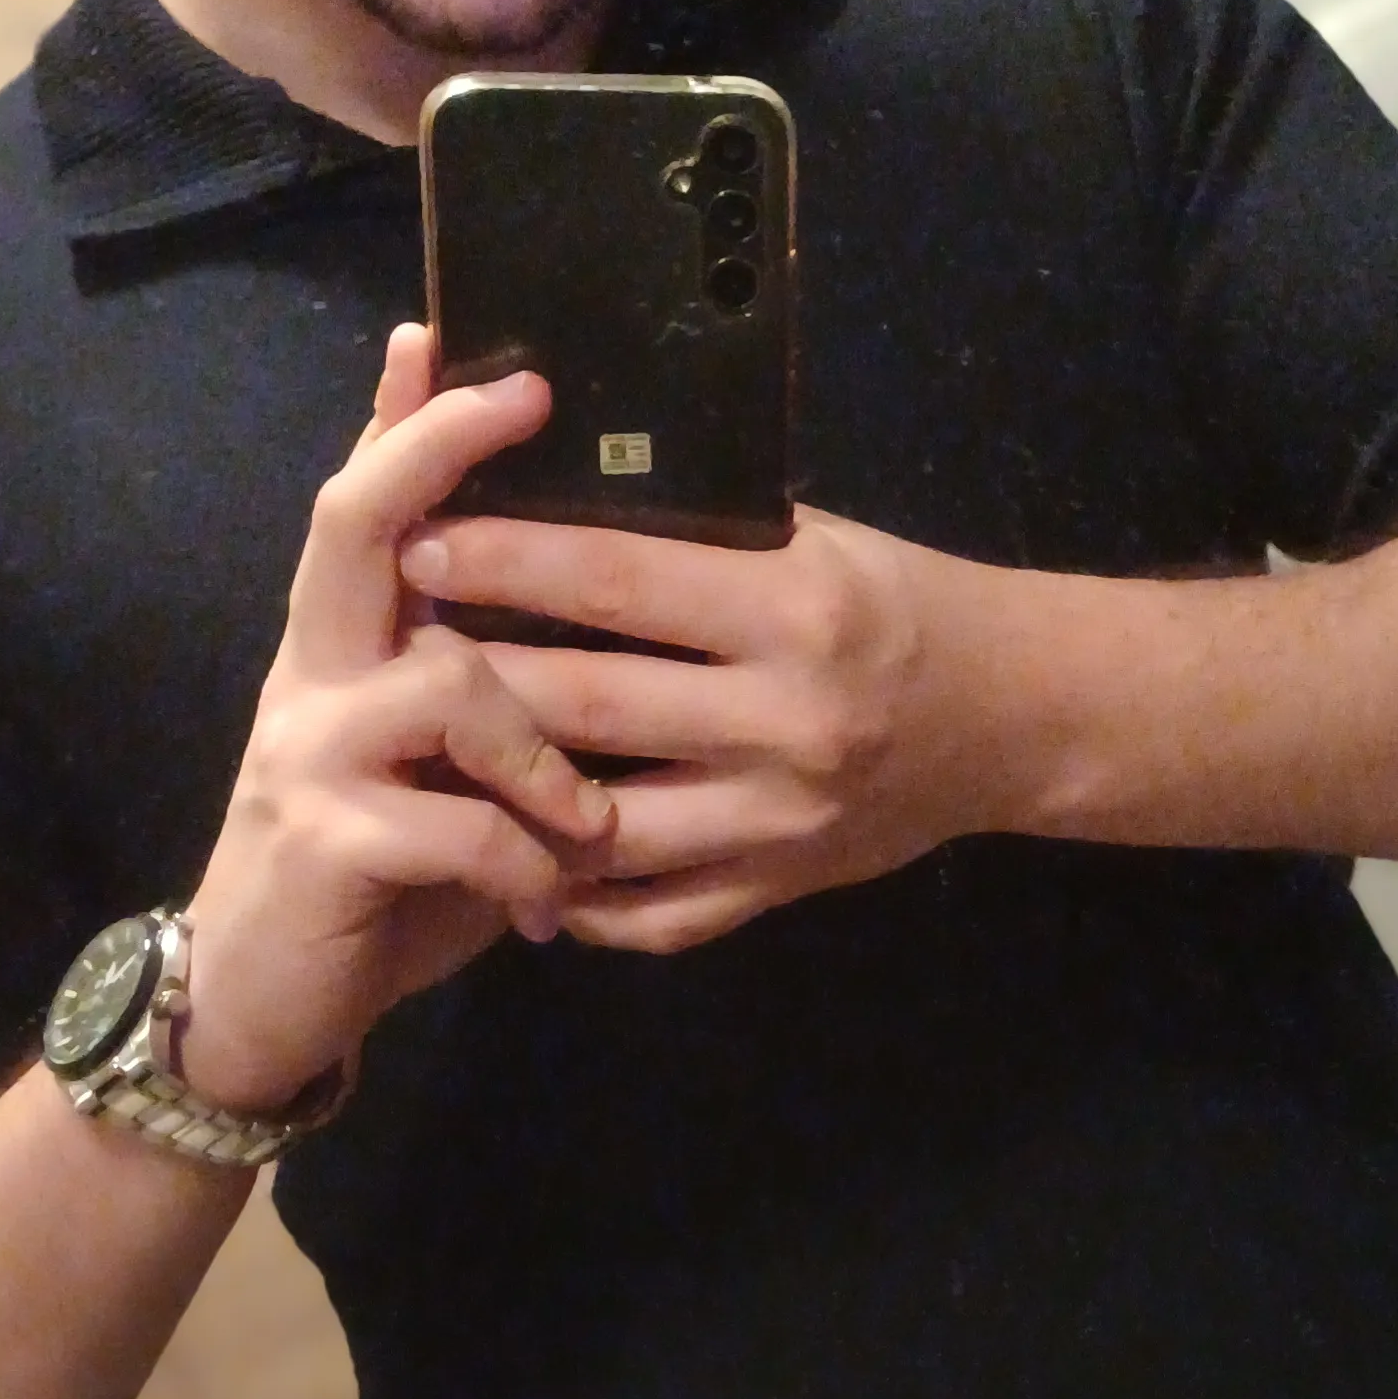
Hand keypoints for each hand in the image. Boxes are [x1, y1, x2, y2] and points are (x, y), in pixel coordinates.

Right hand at [181, 329, 620, 1107]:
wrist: (258, 1011)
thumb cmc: (379, 887)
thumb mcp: (442, 779)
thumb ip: (494, 702)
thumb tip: (604, 629)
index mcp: (345, 650)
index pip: (364, 505)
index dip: (399, 419)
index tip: (438, 331)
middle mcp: (313, 677)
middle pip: (357, 525)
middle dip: (438, 452)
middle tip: (524, 397)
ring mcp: (308, 753)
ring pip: (446, 681)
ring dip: (540, 750)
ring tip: (586, 825)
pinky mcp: (322, 840)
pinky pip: (452, 821)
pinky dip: (520, 862)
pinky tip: (541, 907)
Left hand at [393, 501, 1020, 952]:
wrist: (1013, 716)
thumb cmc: (897, 601)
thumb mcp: (813, 540)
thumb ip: (697, 533)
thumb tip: (547, 485)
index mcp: (797, 607)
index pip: (618, 579)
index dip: (506, 560)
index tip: (418, 541)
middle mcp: (787, 718)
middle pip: (587, 702)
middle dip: (471, 674)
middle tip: (384, 647)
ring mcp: (779, 820)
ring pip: (600, 822)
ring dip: (502, 792)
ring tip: (424, 755)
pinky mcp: (779, 889)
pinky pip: (649, 913)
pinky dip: (571, 896)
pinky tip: (512, 856)